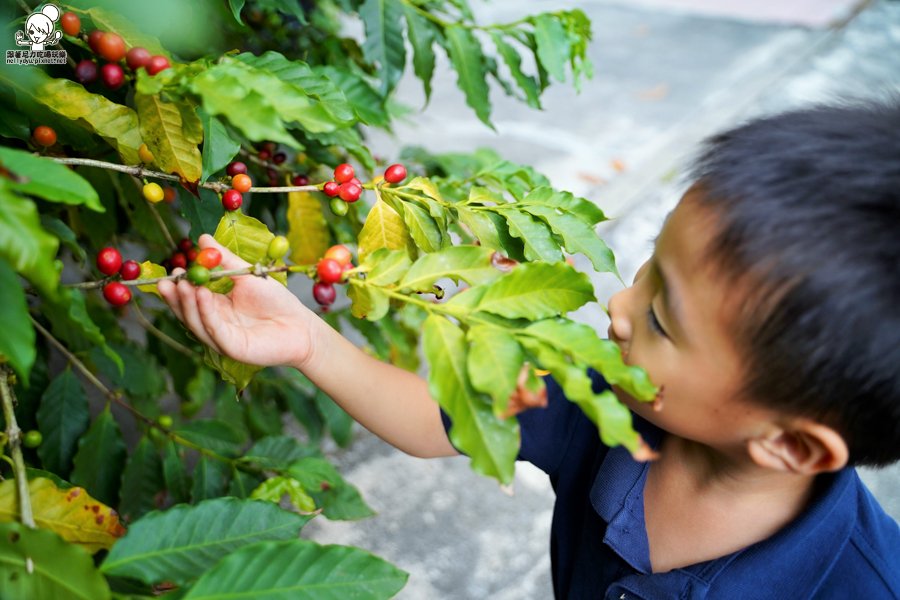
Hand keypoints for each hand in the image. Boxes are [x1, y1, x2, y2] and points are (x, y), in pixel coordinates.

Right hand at [158, 234, 317, 368]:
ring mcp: (222, 338)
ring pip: (197, 323)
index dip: (179, 286)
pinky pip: (215, 331)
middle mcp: (215, 324)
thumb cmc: (276, 301)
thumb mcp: (247, 275)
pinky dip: (206, 313)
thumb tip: (203, 238)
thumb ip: (225, 260)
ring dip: (188, 303)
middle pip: (188, 312)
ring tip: (185, 284)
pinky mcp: (233, 348)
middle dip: (176, 296)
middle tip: (170, 279)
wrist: (301, 325)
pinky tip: (203, 295)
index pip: (191, 298)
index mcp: (217, 308)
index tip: (173, 269)